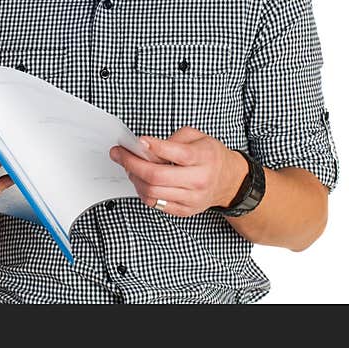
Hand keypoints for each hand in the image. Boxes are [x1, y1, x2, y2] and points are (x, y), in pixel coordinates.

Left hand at [109, 126, 247, 216]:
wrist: (229, 181)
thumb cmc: (210, 156)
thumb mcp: (197, 137)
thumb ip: (173, 139)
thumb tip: (148, 146)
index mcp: (202, 158)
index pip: (175, 153)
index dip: (153, 147)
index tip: (137, 141)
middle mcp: (198, 180)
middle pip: (156, 176)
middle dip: (131, 163)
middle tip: (119, 154)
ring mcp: (191, 198)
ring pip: (152, 192)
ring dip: (134, 178)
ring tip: (129, 166)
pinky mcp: (185, 210)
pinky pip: (156, 204)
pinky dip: (142, 191)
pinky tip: (140, 180)